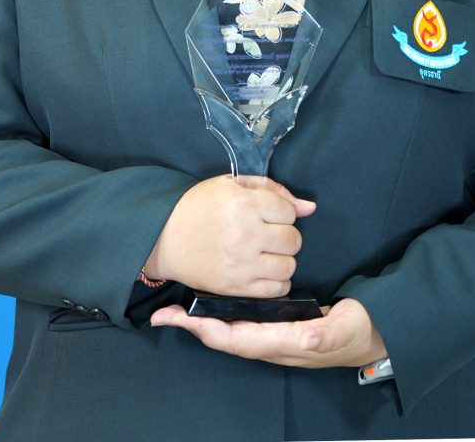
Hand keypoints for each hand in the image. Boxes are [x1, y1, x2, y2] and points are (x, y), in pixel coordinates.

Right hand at [143, 174, 315, 297]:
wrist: (164, 237)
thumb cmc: (199, 206)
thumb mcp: (232, 184)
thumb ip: (273, 190)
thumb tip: (310, 207)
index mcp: (244, 204)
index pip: (289, 211)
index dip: (281, 211)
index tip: (266, 214)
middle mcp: (246, 234)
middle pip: (293, 239)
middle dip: (284, 235)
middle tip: (266, 233)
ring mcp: (242, 264)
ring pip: (289, 266)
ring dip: (282, 259)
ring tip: (265, 252)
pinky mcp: (236, 287)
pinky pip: (276, 289)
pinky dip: (276, 281)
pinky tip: (263, 270)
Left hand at [150, 297, 386, 369]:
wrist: (375, 334)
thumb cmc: (360, 331)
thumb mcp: (346, 329)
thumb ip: (325, 334)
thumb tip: (304, 336)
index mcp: (285, 343)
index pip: (238, 339)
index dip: (209, 330)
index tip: (182, 320)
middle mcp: (274, 343)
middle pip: (226, 338)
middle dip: (194, 327)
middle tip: (164, 314)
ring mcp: (274, 336)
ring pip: (232, 332)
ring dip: (204, 322)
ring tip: (179, 309)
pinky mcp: (278, 326)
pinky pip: (244, 323)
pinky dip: (222, 316)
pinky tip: (213, 305)